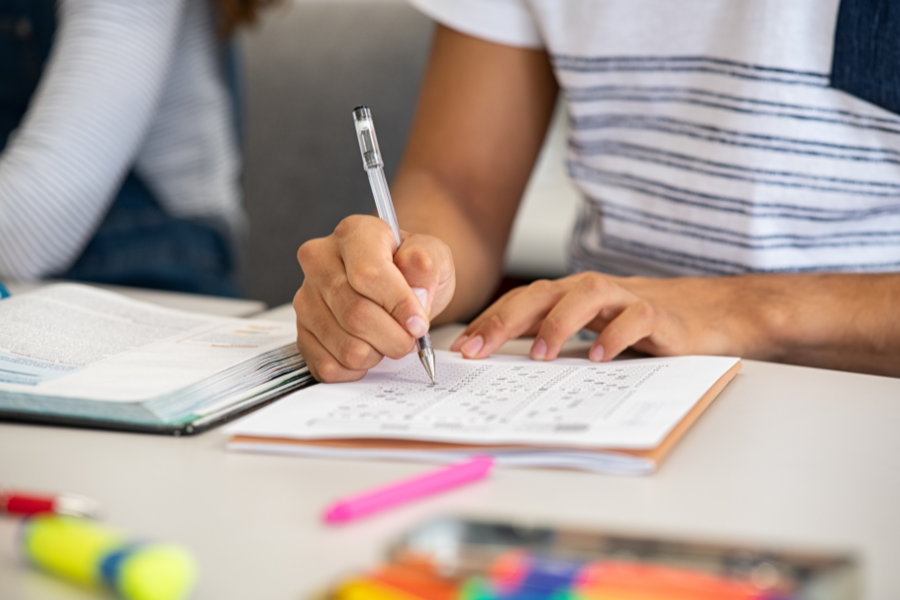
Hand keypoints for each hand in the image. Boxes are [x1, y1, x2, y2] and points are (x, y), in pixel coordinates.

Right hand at [294, 215, 455, 381]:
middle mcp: (320, 262)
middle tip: (410, 337)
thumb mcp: (433, 257)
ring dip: (378, 353)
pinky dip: (357, 369)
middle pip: (356, 314)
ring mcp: (306, 298)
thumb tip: (415, 294)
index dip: (398, 305)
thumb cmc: (411, 270)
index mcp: (353, 233)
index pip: (368, 274)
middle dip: (394, 337)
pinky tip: (368, 349)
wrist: (397, 285)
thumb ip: (427, 266)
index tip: (419, 324)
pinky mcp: (302, 332)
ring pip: (345, 346)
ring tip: (387, 338)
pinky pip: (329, 366)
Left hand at [450, 272, 763, 361]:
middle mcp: (593, 291)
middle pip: (542, 294)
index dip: (489, 322)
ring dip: (558, 323)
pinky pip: (635, 318)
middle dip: (505, 321)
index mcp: (572, 296)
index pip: (522, 303)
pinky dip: (615, 336)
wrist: (713, 313)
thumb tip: (507, 368)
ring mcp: (627, 298)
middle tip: (478, 350)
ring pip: (586, 297)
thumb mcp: (594, 332)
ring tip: (539, 356)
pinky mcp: (660, 315)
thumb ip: (558, 341)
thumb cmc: (645, 326)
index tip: (460, 349)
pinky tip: (599, 357)